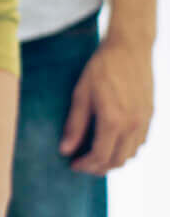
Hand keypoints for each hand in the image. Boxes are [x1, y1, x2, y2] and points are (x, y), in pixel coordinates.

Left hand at [60, 31, 153, 173]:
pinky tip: (112, 142)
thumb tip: (65, 150)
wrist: (130, 49)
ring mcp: (145, 121)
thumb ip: (74, 125)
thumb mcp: (80, 94)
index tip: (72, 165)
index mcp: (113, 121)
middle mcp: (133, 125)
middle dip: (99, 167)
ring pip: (131, 154)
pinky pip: (140, 142)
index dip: (85, 165)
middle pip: (118, 160)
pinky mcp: (150, 115)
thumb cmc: (101, 68)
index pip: (100, 156)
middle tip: (83, 164)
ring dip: (114, 159)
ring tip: (95, 155)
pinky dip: (127, 149)